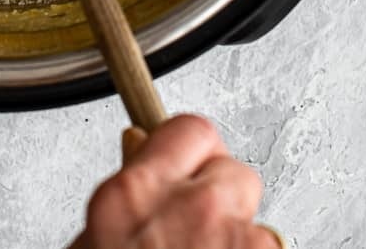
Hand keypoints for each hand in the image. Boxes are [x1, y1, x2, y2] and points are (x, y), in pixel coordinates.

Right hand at [70, 114, 278, 248]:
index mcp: (132, 196)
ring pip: (258, 220)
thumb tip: (137, 146)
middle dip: (223, 196)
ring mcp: (233, 239)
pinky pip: (270, 247)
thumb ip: (125, 191)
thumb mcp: (95, 239)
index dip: (194, 148)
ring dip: (240, 239)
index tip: (192, 159)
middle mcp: (189, 208)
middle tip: (200, 230)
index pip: (189, 128)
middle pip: (234, 170)